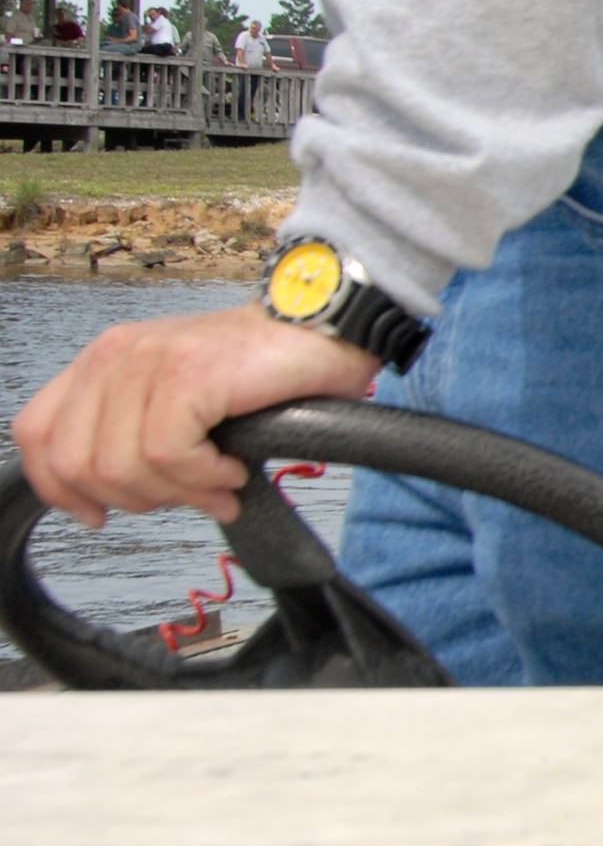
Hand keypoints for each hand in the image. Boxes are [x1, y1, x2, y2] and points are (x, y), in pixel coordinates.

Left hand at [12, 306, 381, 527]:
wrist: (321, 332)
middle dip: (137, 498)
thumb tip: (111, 497)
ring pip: (122, 467)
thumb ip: (134, 435)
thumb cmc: (261, 371)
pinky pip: (168, 456)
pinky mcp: (185, 374)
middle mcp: (115, 355)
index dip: (59, 487)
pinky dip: (204, 478)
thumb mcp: (177, 402)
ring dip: (179, 492)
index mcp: (104, 361)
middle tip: (188, 496)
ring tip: (219, 484)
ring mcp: (147, 361)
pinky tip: (232, 469)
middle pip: (78, 463)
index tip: (97, 513)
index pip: (38, 434)